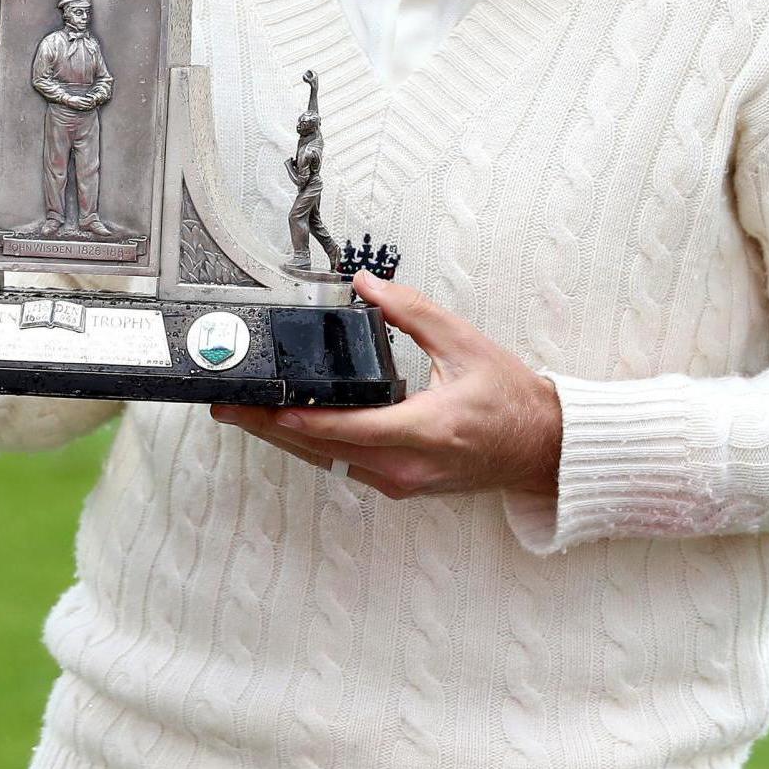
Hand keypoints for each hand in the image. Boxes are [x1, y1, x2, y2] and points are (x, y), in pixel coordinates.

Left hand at [212, 274, 561, 499]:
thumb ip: (412, 311)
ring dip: (286, 440)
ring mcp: (401, 481)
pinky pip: (345, 467)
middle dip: (269, 427)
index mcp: (424, 429)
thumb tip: (367, 284)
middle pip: (320, 450)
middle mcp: (406, 465)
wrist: (541, 448)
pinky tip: (291, 427)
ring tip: (247, 416)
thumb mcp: (465, 343)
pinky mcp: (399, 485)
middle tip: (228, 407)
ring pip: (328, 463)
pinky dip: (315, 447)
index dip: (291, 418)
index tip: (253, 404)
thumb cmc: (511, 400)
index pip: (341, 428)